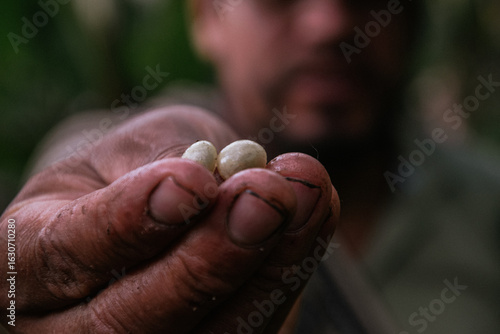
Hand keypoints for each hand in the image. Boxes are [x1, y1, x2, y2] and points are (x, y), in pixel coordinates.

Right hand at [1, 106, 338, 332]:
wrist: (148, 201)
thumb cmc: (129, 169)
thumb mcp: (131, 150)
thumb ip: (168, 165)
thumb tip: (223, 181)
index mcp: (28, 259)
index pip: (70, 250)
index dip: (133, 218)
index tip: (194, 180)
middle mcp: (66, 323)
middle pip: (131, 320)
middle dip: (210, 257)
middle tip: (268, 195)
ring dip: (267, 267)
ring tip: (307, 195)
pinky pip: (249, 331)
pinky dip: (289, 273)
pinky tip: (315, 215)